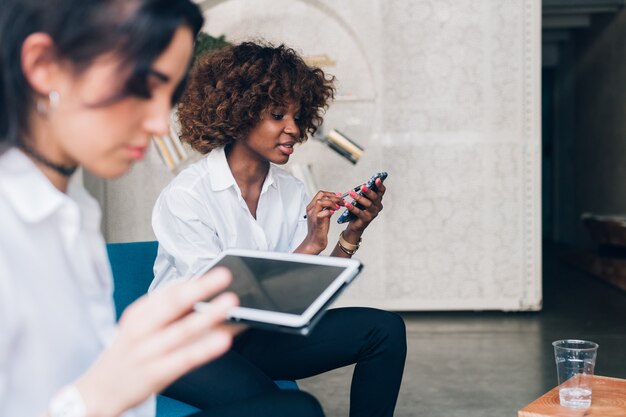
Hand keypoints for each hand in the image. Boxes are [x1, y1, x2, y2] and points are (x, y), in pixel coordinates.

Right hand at [75, 268, 238, 416]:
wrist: (100, 391)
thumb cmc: (128, 353)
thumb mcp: (139, 326)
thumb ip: (167, 310)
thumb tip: (199, 291)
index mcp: (139, 314)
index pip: (167, 291)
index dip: (192, 280)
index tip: (214, 268)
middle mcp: (141, 330)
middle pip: (173, 303)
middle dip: (200, 287)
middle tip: (223, 275)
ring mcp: (148, 351)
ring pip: (182, 330)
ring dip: (208, 314)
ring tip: (230, 303)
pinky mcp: (156, 373)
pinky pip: (185, 358)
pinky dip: (205, 347)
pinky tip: (223, 339)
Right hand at [295, 190, 342, 253]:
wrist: (314, 242)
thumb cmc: (318, 230)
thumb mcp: (324, 216)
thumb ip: (327, 208)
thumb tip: (335, 202)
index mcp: (312, 207)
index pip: (320, 194)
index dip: (331, 193)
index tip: (338, 196)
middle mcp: (311, 210)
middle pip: (321, 196)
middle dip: (333, 197)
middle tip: (341, 201)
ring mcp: (313, 216)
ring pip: (320, 202)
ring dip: (331, 203)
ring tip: (337, 207)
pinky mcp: (317, 223)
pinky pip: (321, 214)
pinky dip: (328, 212)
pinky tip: (333, 213)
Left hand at [343, 177, 385, 233]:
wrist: (356, 224)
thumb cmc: (360, 209)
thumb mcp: (363, 200)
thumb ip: (365, 193)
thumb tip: (363, 185)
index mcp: (378, 200)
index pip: (381, 191)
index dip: (380, 185)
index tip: (377, 179)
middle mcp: (378, 206)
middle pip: (375, 197)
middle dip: (368, 191)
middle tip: (362, 187)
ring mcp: (373, 213)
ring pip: (368, 204)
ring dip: (359, 198)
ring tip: (351, 193)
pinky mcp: (366, 219)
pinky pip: (359, 212)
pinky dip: (352, 207)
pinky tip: (347, 203)